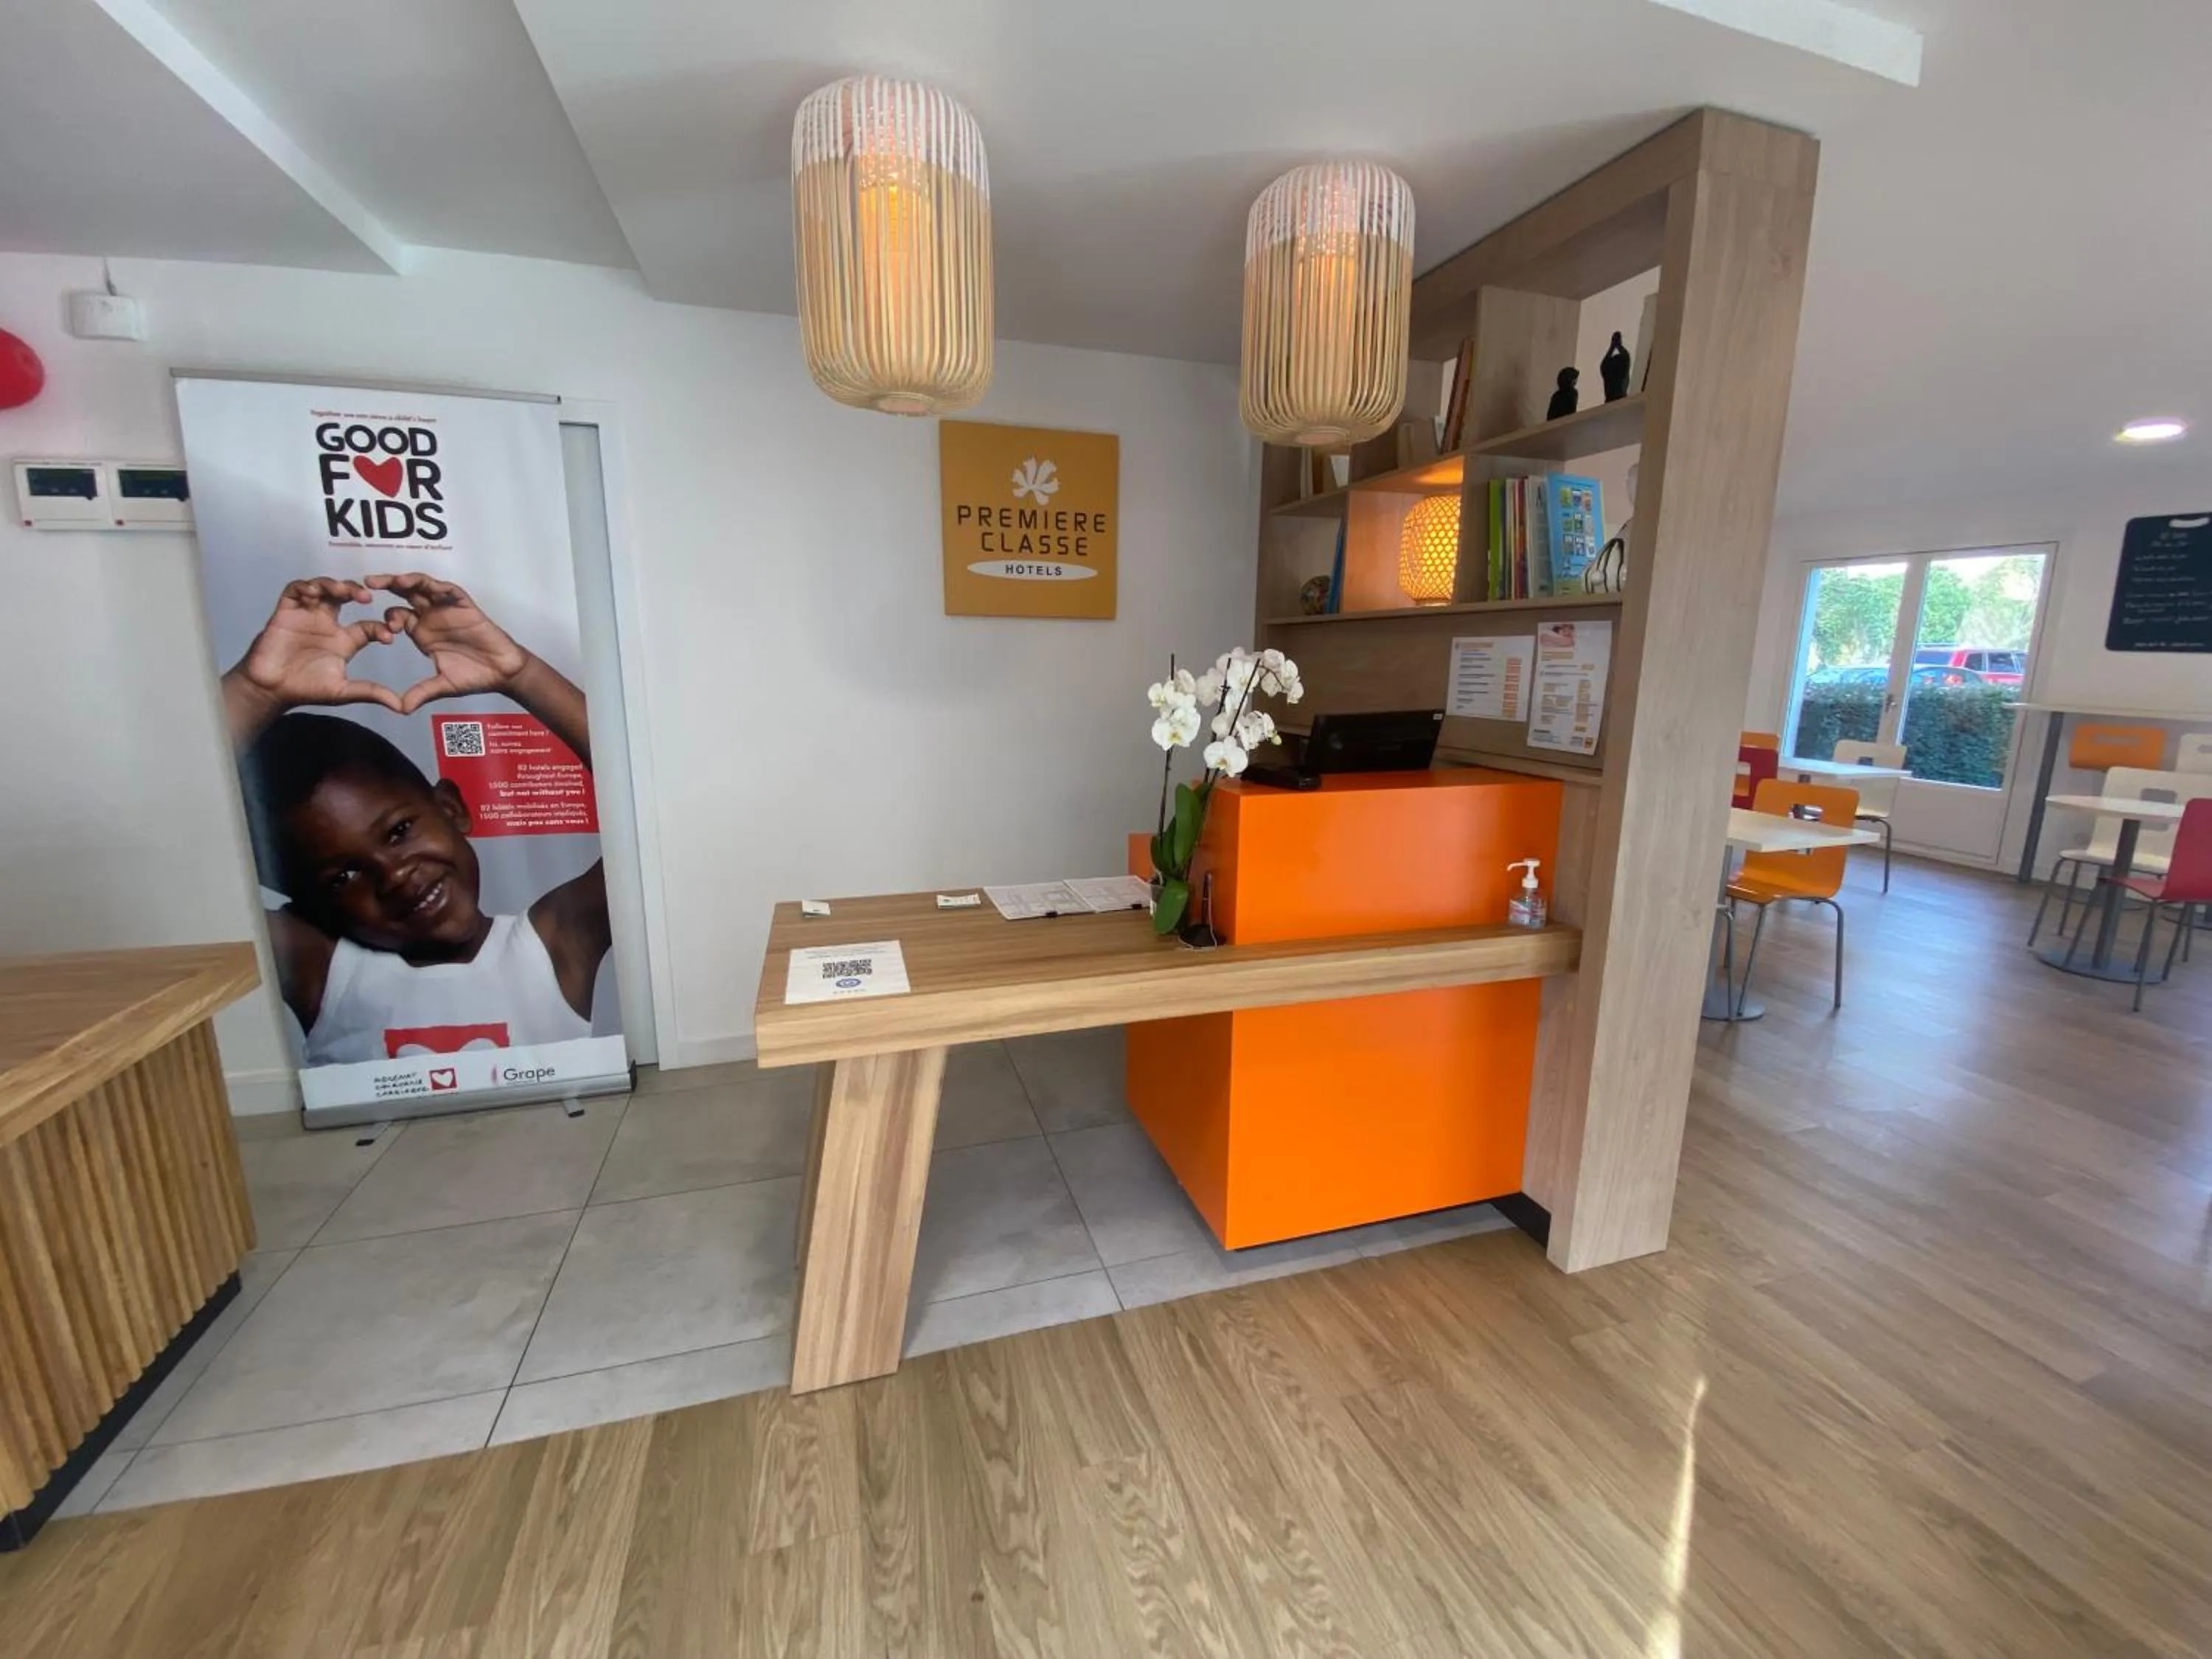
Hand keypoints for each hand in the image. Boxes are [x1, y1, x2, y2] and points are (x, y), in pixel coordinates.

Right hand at [230, 578, 400, 713]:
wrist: (271, 689)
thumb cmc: (306, 689)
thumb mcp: (343, 691)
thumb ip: (372, 693)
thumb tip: (403, 707)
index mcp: (344, 641)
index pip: (369, 626)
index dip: (381, 627)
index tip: (390, 635)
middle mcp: (327, 624)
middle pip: (346, 596)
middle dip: (357, 591)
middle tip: (367, 597)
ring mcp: (307, 616)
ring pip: (323, 588)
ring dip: (334, 585)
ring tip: (343, 592)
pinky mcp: (286, 612)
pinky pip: (295, 590)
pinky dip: (305, 586)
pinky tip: (314, 593)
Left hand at [369, 572, 530, 714]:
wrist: (503, 673)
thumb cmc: (475, 676)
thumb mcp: (442, 686)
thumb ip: (421, 693)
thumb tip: (401, 709)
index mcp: (422, 632)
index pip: (397, 615)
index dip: (388, 618)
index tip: (387, 629)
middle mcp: (431, 617)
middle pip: (404, 594)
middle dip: (386, 585)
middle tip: (366, 583)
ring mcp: (447, 609)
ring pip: (422, 586)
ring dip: (407, 581)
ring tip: (392, 581)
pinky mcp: (464, 605)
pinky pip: (448, 590)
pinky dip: (435, 585)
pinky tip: (422, 585)